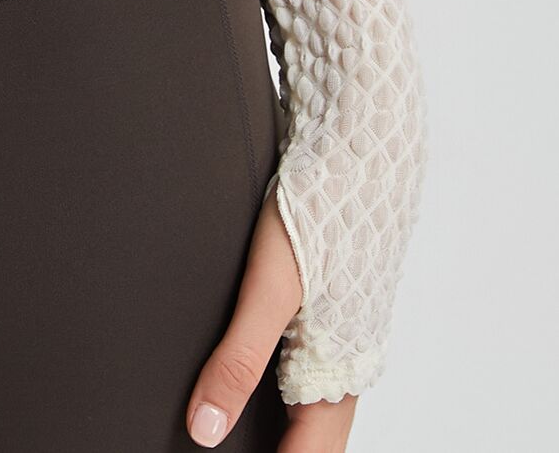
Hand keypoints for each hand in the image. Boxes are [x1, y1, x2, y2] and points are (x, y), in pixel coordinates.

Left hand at [186, 192, 355, 448]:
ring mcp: (342, 333)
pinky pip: (305, 362)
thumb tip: (204, 431)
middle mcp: (346, 362)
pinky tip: (247, 367)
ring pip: (309, 402)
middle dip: (271, 449)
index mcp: (338, 373)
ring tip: (227, 423)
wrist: (362, 144)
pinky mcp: (331, 302)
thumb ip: (238, 360)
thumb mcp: (269, 288)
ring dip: (276, 421)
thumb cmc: (320, 210)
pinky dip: (277, 383)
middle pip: (311, 438)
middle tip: (218, 444)